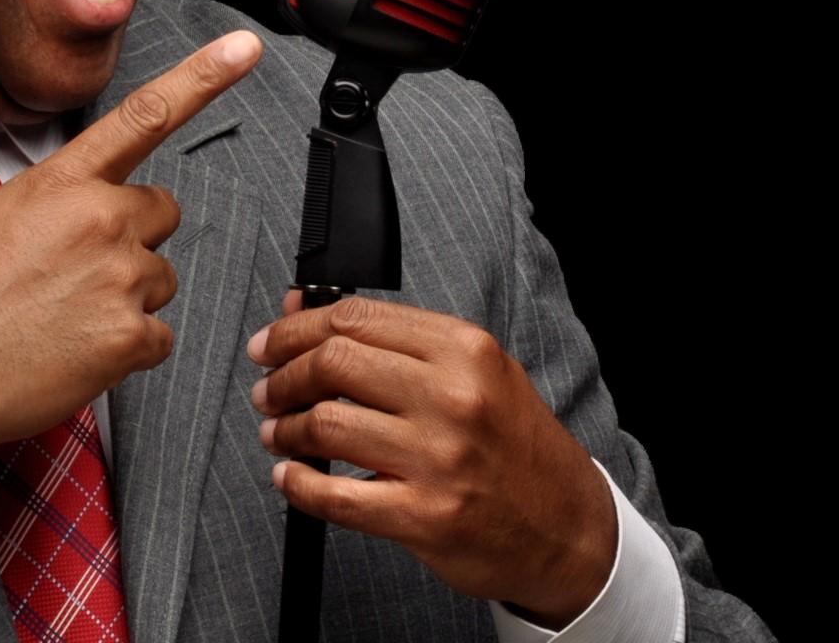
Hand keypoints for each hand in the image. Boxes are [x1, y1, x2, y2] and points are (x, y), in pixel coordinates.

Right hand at [0, 30, 261, 489]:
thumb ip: (57, 200)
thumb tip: (91, 208)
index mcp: (62, 183)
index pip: (144, 116)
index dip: (202, 77)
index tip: (243, 48)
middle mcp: (99, 219)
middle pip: (161, 214)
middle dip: (134, 239)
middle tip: (78, 272)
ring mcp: (119, 277)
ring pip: (161, 279)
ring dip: (127, 298)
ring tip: (63, 317)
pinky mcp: (130, 337)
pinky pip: (159, 338)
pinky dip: (127, 351)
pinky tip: (76, 353)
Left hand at [248, 291, 616, 627]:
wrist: (570, 527)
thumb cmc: (515, 446)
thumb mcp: (475, 372)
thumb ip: (393, 340)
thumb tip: (301, 310)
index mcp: (465, 350)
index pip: (354, 319)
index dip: (295, 329)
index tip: (270, 343)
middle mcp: (453, 397)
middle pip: (332, 363)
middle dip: (282, 375)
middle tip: (268, 389)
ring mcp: (438, 458)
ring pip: (325, 425)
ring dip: (283, 429)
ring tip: (278, 433)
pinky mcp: (424, 516)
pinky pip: (333, 496)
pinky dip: (297, 485)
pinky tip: (291, 478)